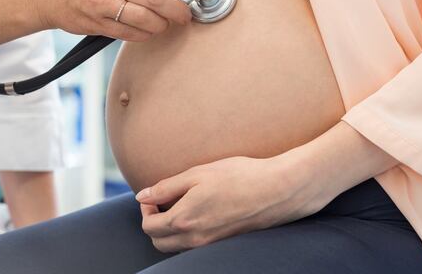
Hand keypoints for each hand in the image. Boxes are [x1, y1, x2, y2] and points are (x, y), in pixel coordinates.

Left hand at [135, 155, 327, 252]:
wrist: (278, 189)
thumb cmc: (239, 176)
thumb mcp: (197, 174)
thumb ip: (166, 187)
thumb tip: (142, 196)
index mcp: (184, 219)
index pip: (149, 227)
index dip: (146, 210)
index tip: (153, 196)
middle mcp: (195, 238)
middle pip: (159, 242)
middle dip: (154, 224)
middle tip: (162, 203)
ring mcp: (211, 244)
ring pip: (176, 247)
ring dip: (170, 231)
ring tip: (179, 207)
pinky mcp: (224, 243)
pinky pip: (194, 246)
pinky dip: (187, 235)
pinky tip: (198, 214)